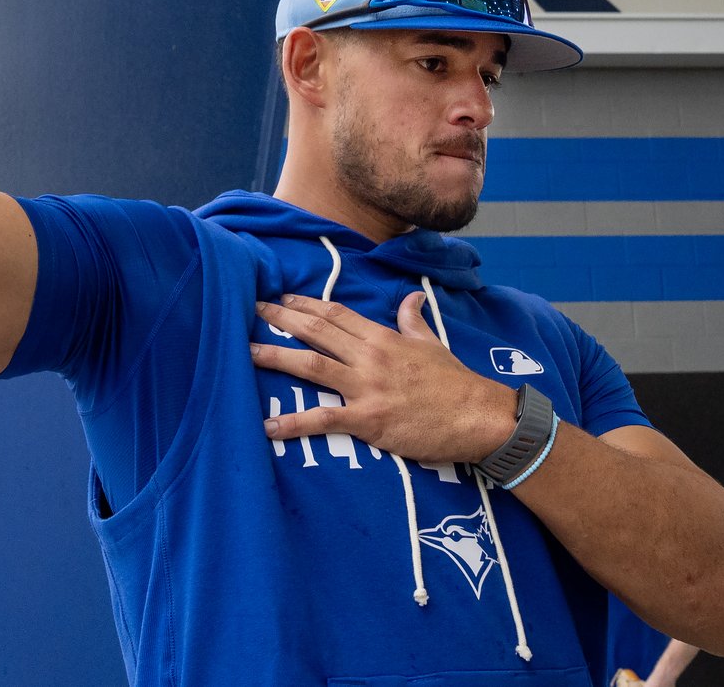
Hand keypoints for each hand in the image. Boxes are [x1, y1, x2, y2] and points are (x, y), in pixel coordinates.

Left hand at [252, 292, 516, 463]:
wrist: (476, 416)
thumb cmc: (455, 382)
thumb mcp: (432, 343)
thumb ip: (413, 320)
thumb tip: (410, 297)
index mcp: (383, 337)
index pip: (336, 313)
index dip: (306, 304)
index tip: (282, 298)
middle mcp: (370, 357)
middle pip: (317, 332)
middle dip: (281, 319)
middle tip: (252, 310)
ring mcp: (366, 388)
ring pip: (311, 366)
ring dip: (276, 357)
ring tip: (247, 352)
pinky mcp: (367, 420)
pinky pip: (323, 420)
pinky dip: (294, 423)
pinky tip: (268, 425)